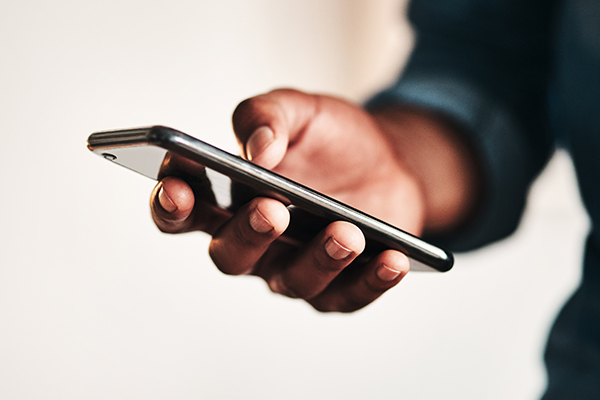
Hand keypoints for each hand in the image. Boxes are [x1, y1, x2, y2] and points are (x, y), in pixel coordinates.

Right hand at [150, 89, 477, 310]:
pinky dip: (370, 281)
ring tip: (346, 232)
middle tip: (271, 210)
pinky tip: (391, 259)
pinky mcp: (339, 286)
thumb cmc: (331, 139)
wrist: (388, 161)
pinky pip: (348, 295)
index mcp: (229, 198)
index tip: (177, 188)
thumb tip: (256, 147)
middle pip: (230, 255)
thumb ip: (267, 116)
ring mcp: (295, 266)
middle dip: (247, 235)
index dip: (171, 203)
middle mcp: (254, 241)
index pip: (184, 209)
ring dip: (318, 260)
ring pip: (292, 281)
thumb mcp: (300, 110)